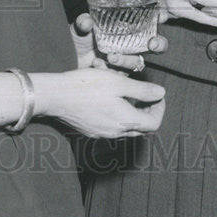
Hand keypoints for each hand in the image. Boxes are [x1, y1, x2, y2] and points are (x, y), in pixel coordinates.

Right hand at [31, 68, 165, 137]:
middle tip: (145, 95)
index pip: (154, 123)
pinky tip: (110, 101)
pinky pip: (112, 128)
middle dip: (147, 112)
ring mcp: (102, 134)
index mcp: (126, 121)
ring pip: (126, 128)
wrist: (55, 96)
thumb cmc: (86, 86)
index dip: (160, 109)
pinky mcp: (91, 131)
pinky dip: (118, 116)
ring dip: (132, 114)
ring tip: (128, 96)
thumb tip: (161, 93)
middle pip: (142, 128)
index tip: (157, 95)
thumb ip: (142, 90)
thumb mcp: (117, 82)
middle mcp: (115, 132)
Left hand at [71, 13, 167, 71]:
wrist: (66, 62)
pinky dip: (109, 70)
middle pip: (155, 44)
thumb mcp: (78, 29)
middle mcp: (130, 44)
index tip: (162, 16)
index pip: (149, 20)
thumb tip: (86, 21)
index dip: (159, 17)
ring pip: (137, 62)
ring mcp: (126, 60)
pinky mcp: (118, 76)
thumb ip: (83, 23)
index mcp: (126, 27)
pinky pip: (120, 75)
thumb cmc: (77, 41)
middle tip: (152, 44)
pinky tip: (96, 64)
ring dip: (126, 59)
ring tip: (111, 57)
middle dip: (159, 44)